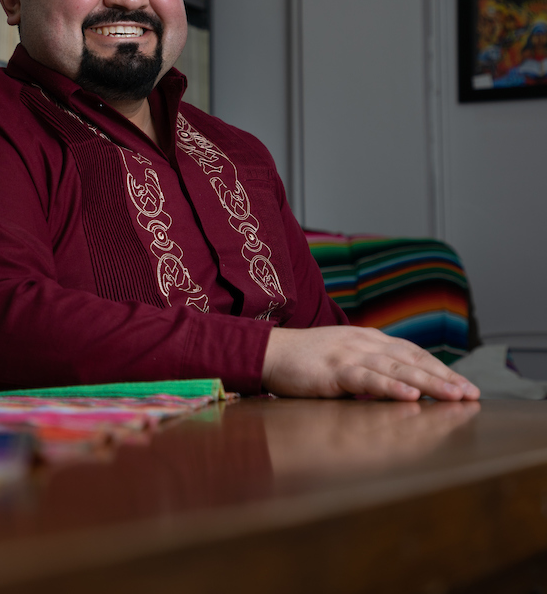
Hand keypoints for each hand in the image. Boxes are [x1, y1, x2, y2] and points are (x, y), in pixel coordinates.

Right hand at [262, 326, 480, 400]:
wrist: (265, 351)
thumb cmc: (301, 359)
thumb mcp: (341, 356)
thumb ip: (368, 365)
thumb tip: (397, 384)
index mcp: (367, 339)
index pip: (412, 352)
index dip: (440, 368)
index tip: (464, 385)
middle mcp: (363, 342)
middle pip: (413, 359)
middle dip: (445, 377)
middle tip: (471, 394)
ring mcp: (349, 354)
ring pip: (398, 369)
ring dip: (429, 384)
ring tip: (454, 396)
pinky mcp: (333, 370)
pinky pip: (368, 379)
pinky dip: (391, 387)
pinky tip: (411, 396)